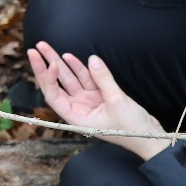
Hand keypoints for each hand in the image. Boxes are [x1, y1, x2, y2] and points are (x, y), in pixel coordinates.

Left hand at [27, 42, 168, 160]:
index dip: (49, 79)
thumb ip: (103, 79)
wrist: (150, 138)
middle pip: (57, 85)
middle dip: (46, 66)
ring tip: (46, 47)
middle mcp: (80, 109)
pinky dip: (79, 68)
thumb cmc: (132, 128)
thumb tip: (92, 59)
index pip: (54, 96)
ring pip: (70, 80)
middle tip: (36, 49)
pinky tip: (69, 57)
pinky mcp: (100, 97)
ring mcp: (89, 102)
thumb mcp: (117, 102)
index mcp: (77, 117)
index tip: (51, 64)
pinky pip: (86, 80)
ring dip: (60, 63)